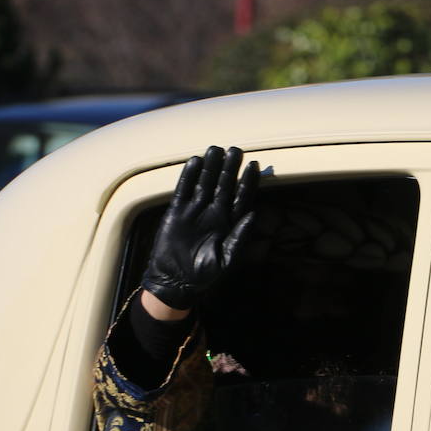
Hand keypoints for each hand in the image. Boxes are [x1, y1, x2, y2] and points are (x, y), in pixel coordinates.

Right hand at [141, 145, 259, 310]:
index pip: (241, 196)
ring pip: (205, 183)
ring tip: (216, 149)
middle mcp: (214, 213)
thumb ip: (240, 236)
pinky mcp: (177, 212)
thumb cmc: (205, 274)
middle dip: (230, 168)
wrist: (176, 282)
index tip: (255, 165)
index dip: (248, 181)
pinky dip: (189, 176)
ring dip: (211, 167)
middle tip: (236, 150)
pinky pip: (184, 190)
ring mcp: (195, 211)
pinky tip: (196, 162)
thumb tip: (254, 213)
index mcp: (230, 223)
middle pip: (224, 185)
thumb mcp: (226, 258)